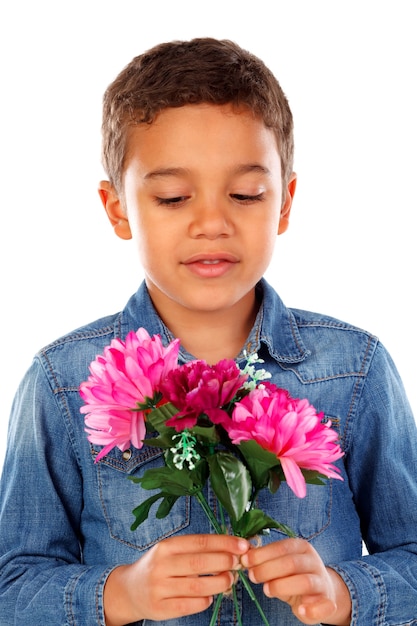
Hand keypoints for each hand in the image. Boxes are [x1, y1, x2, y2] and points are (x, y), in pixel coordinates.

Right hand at [104, 533, 249, 625]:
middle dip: (224, 562)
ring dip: (219, 583)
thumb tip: (231, 548)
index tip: (243, 545)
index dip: (224, 543)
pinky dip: (205, 601)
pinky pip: (189, 605)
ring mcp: (159, 588)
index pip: (200, 542)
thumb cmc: (158, 566)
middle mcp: (161, 566)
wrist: (129, 590)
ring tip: (229, 580)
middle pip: (199, 563)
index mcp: (166, 546)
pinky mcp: (160, 609)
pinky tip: (211, 596)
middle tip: (239, 563)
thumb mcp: (171, 551)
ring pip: (197, 587)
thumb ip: (196, 549)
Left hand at [240, 537, 350, 624]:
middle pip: (291, 563)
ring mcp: (322, 581)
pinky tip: (301, 610)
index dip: (262, 554)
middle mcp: (313, 561)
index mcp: (301, 547)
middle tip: (253, 576)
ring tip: (267, 590)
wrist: (320, 591)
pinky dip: (313, 609)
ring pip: (305, 582)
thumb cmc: (293, 575)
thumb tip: (245, 558)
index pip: (281, 547)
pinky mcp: (328, 602)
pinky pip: (325, 605)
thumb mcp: (280, 564)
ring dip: (282, 586)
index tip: (245, 560)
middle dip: (268, 569)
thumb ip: (265, 560)